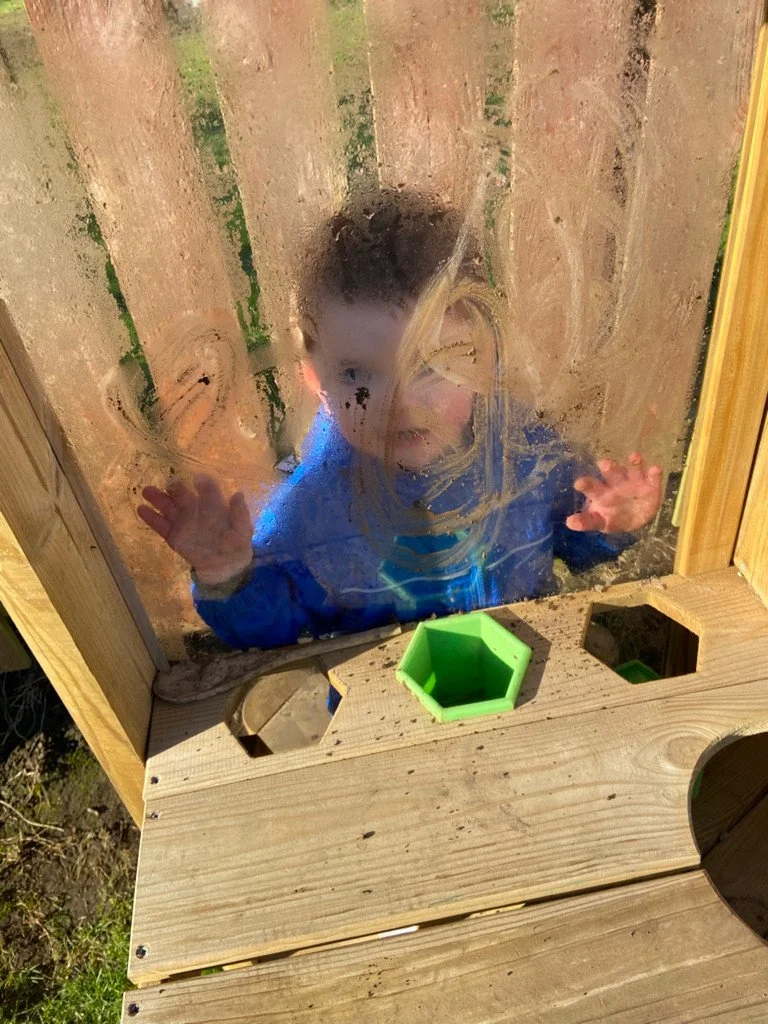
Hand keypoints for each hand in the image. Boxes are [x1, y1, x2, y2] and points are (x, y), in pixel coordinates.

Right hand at [137, 474, 252, 584]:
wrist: (224, 569)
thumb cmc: (236, 546)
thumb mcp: (243, 530)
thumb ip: (240, 513)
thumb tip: (238, 494)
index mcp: (214, 506)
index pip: (208, 491)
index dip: (204, 485)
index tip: (198, 479)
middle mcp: (196, 510)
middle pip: (183, 496)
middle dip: (175, 487)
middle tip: (169, 483)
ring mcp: (183, 523)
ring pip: (168, 507)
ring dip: (158, 498)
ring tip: (147, 490)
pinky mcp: (174, 537)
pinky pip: (160, 526)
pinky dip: (151, 518)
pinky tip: (141, 509)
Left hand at [566, 453, 662, 533]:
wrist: (634, 518)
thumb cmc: (611, 517)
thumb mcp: (599, 521)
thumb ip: (586, 522)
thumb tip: (569, 523)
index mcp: (601, 492)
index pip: (591, 487)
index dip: (586, 484)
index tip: (579, 484)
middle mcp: (616, 483)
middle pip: (612, 474)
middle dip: (610, 468)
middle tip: (604, 463)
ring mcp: (634, 482)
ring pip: (633, 469)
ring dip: (634, 463)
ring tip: (634, 457)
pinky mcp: (650, 485)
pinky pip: (653, 477)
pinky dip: (654, 473)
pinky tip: (655, 470)